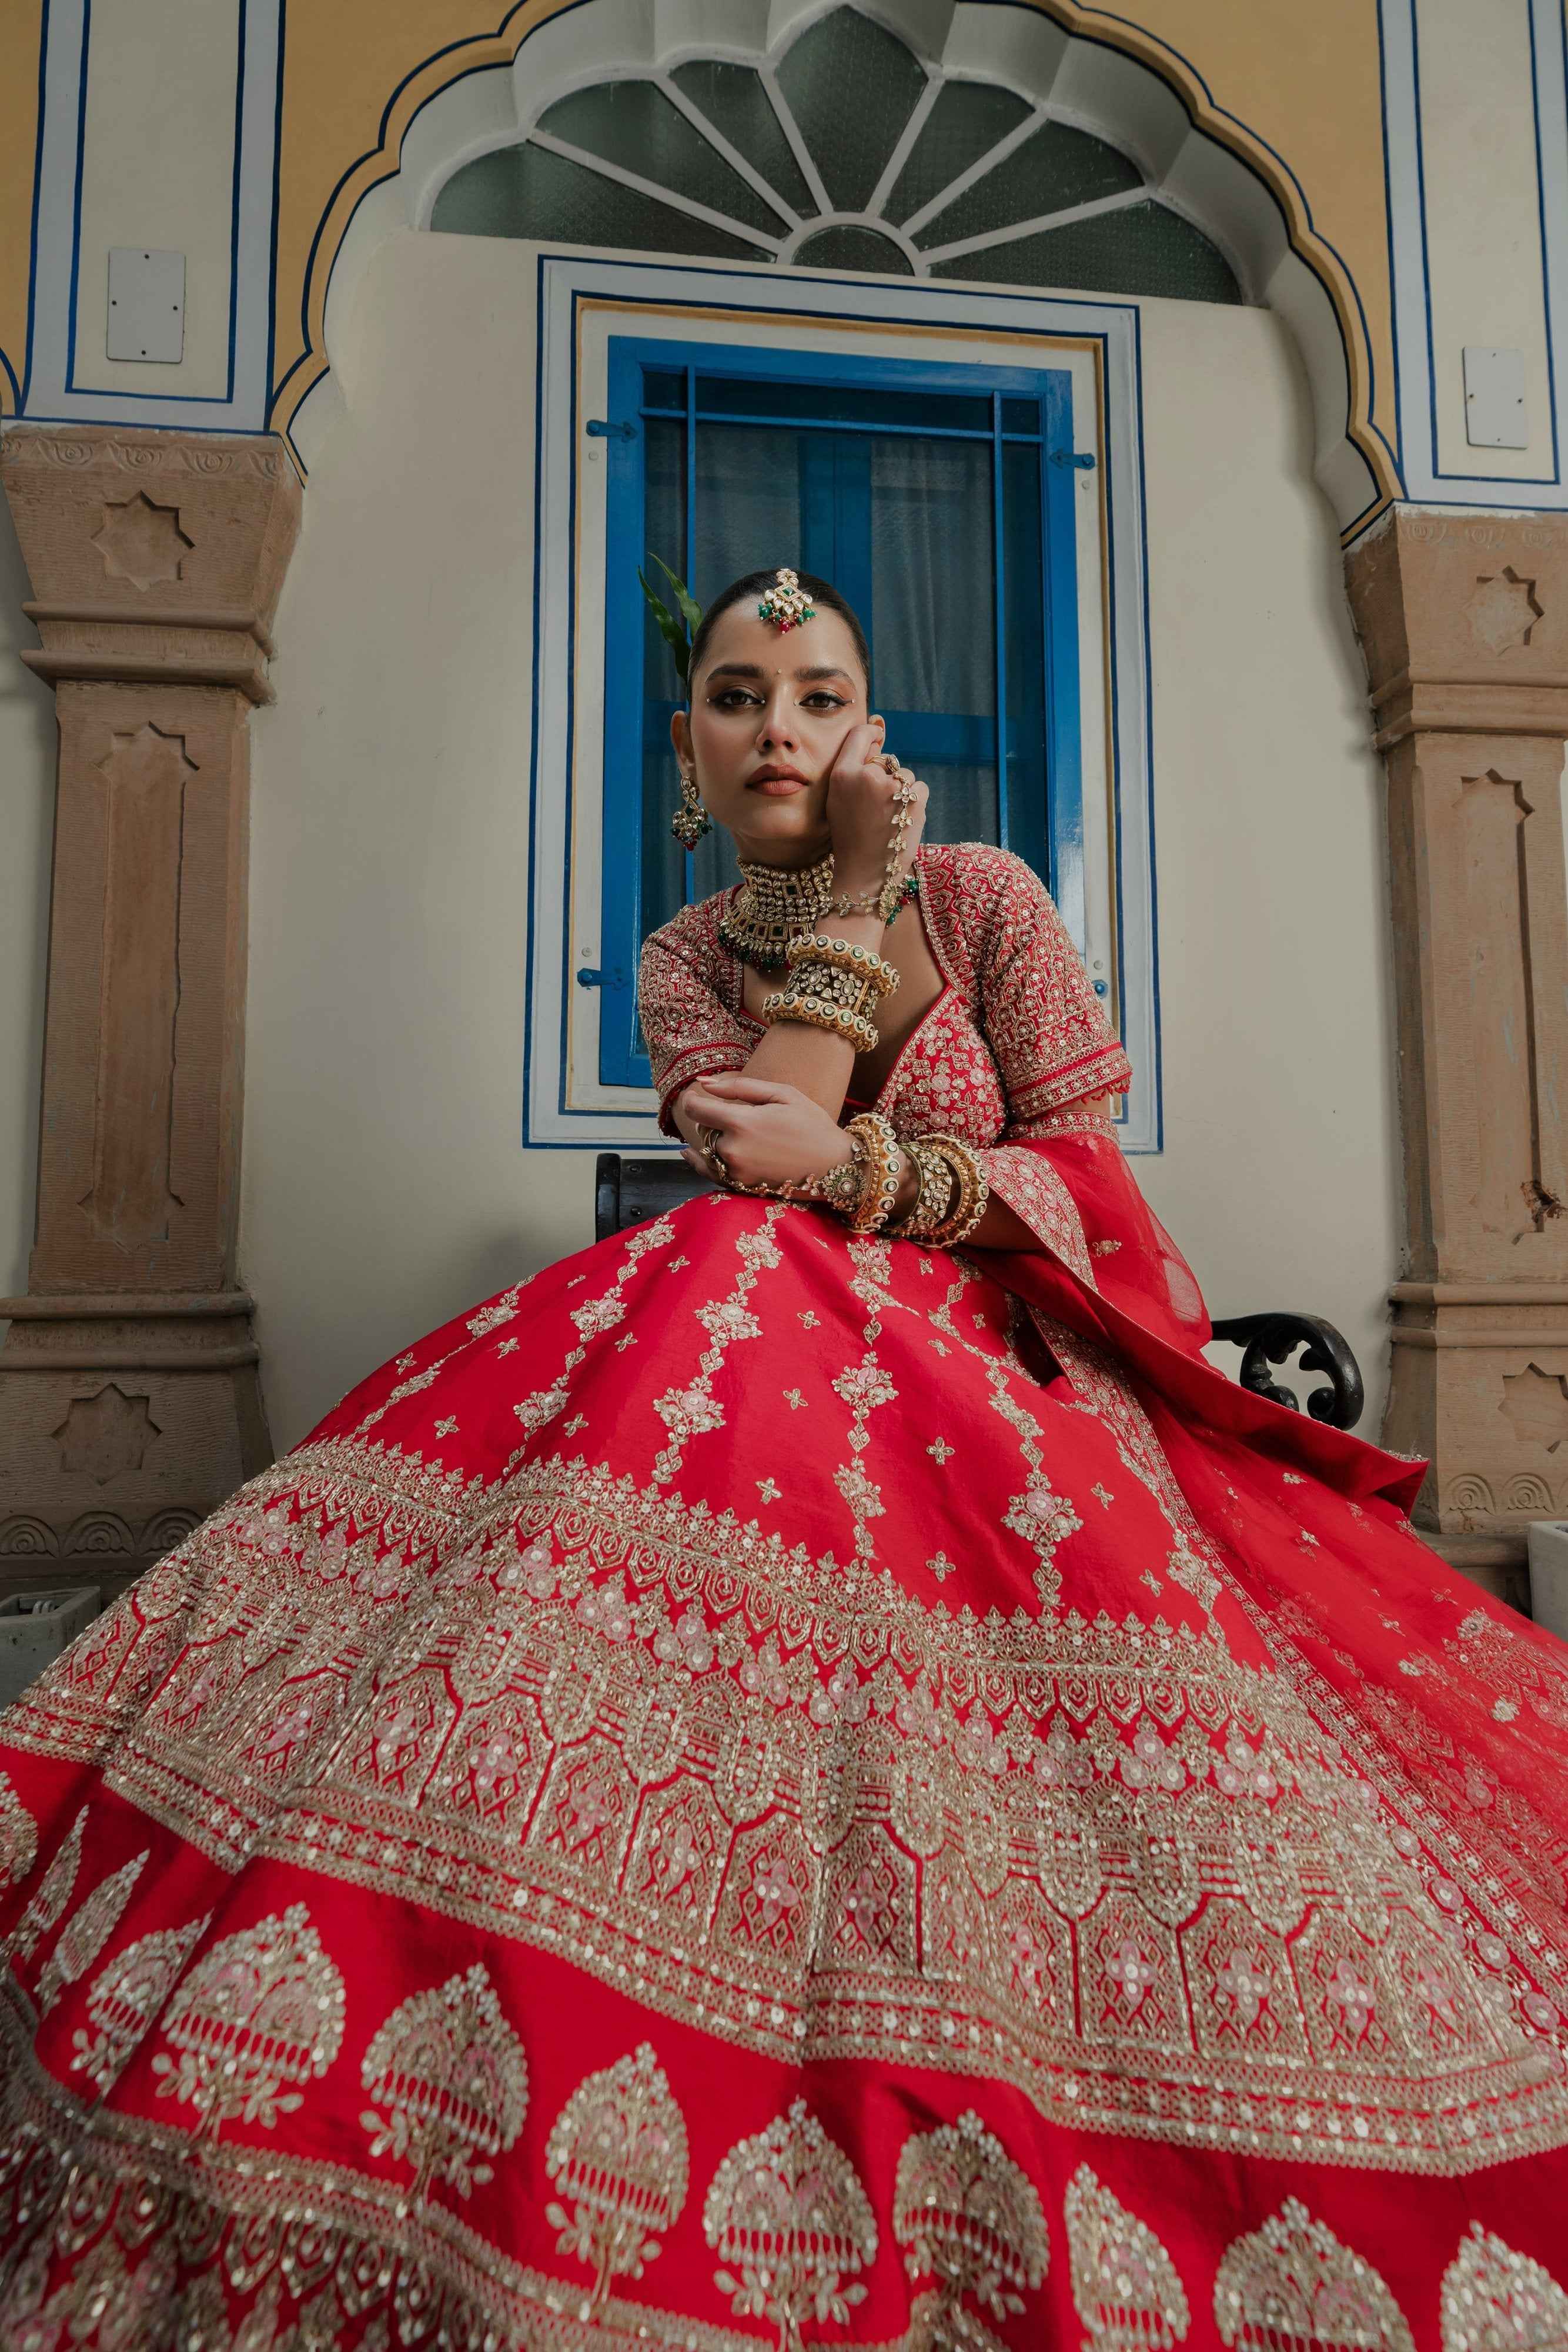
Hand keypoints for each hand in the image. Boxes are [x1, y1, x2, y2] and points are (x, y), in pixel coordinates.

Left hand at [677, 1074, 851, 1191]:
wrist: (835, 1166)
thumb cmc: (813, 1125)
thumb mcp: (783, 1094)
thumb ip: (739, 1087)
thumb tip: (704, 1083)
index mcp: (742, 1123)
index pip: (697, 1110)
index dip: (692, 1100)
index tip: (694, 1096)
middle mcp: (733, 1150)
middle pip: (704, 1130)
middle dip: (713, 1121)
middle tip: (738, 1117)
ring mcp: (736, 1172)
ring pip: (707, 1151)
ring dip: (713, 1140)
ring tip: (730, 1133)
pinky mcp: (741, 1187)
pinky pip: (709, 1173)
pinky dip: (701, 1162)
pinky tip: (690, 1154)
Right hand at [824, 721, 926, 892]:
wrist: (864, 872)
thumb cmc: (850, 836)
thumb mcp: (838, 799)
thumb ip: (853, 769)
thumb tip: (877, 737)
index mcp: (842, 773)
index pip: (861, 734)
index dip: (872, 734)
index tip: (877, 738)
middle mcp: (866, 775)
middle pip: (886, 759)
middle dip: (886, 776)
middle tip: (876, 806)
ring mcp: (892, 787)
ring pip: (905, 775)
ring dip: (902, 791)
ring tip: (888, 818)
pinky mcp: (915, 799)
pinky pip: (920, 788)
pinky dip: (916, 802)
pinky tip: (901, 821)